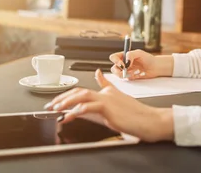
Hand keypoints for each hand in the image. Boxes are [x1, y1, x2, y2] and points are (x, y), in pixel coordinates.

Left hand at [44, 69, 173, 142]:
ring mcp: (107, 99)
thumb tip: (99, 79)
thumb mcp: (120, 101)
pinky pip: (88, 106)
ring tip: (56, 110)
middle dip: (62, 98)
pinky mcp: (108, 108)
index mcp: (108, 92)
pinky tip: (69, 116)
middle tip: (51, 106)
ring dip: (66, 102)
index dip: (69, 94)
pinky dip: (76, 110)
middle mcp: (106, 93)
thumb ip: (108, 91)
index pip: (84, 90)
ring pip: (81, 95)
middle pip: (79, 91)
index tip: (57, 101)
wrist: (149, 120)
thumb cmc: (136, 115)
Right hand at [109, 50, 172, 79]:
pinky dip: (132, 77)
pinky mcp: (130, 77)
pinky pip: (127, 79)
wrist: (155, 67)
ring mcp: (126, 71)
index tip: (122, 64)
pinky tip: (139, 74)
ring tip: (137, 71)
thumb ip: (131, 54)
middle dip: (118, 72)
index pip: (114, 57)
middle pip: (114, 68)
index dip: (115, 61)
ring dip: (127, 74)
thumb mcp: (140, 53)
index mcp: (124, 56)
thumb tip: (126, 59)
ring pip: (119, 75)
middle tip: (126, 72)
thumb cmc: (148, 58)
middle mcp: (123, 63)